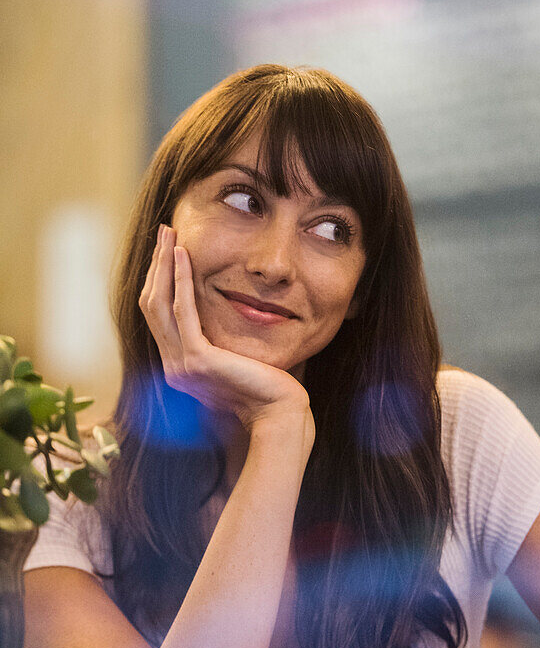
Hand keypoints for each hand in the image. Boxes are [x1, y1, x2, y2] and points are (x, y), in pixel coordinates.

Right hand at [139, 224, 313, 439]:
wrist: (280, 416)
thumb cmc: (269, 389)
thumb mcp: (238, 360)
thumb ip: (223, 343)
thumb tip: (226, 316)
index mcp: (180, 368)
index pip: (159, 316)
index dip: (160, 280)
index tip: (168, 250)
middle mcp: (173, 368)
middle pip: (151, 306)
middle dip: (157, 265)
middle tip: (164, 232)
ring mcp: (181, 366)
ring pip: (159, 304)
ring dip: (164, 265)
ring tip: (170, 234)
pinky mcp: (198, 361)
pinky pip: (183, 311)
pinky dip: (182, 280)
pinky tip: (185, 256)